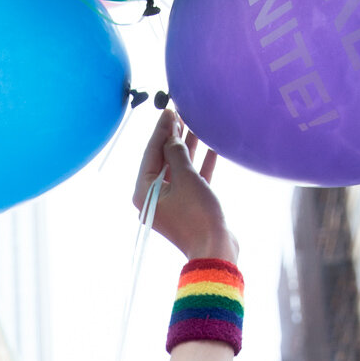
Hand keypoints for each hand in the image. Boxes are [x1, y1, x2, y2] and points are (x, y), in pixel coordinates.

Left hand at [133, 109, 237, 263]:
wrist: (215, 250)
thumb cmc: (197, 216)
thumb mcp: (186, 178)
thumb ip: (177, 153)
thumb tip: (171, 135)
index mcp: (144, 192)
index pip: (150, 153)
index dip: (161, 130)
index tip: (168, 109)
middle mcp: (154, 197)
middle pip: (163, 159)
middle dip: (173, 136)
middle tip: (180, 112)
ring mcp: (172, 202)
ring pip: (179, 168)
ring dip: (188, 147)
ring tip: (195, 123)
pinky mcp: (189, 206)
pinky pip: (192, 179)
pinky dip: (201, 164)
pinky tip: (212, 146)